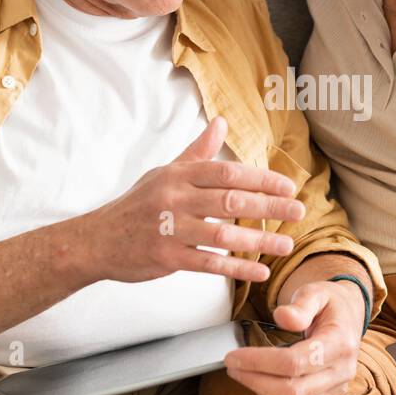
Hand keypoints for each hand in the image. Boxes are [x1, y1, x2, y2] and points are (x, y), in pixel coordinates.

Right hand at [82, 116, 304, 283]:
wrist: (97, 240)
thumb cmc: (136, 205)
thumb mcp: (164, 172)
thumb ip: (197, 152)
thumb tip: (221, 123)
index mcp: (179, 175)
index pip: (228, 173)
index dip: (261, 179)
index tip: (288, 186)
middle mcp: (176, 198)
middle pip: (231, 201)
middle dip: (269, 206)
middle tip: (298, 210)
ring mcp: (171, 229)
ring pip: (223, 233)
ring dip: (259, 240)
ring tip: (287, 244)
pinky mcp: (167, 258)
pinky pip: (209, 263)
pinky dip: (237, 268)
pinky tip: (260, 271)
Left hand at [222, 279, 365, 394]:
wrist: (349, 316)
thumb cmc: (329, 304)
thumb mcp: (316, 292)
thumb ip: (300, 304)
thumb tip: (282, 317)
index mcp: (340, 343)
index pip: (295, 362)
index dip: (259, 362)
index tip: (233, 355)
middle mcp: (342, 371)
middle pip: (292, 391)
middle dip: (255, 381)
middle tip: (232, 366)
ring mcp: (337, 387)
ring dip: (262, 392)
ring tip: (244, 372)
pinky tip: (262, 380)